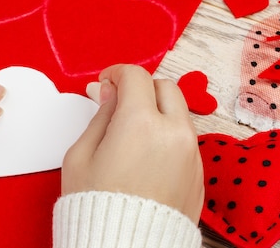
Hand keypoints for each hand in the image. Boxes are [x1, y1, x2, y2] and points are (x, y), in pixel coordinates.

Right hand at [61, 64, 203, 223]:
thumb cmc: (95, 206)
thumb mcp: (81, 154)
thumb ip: (100, 116)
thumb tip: (109, 93)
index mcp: (141, 123)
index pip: (136, 76)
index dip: (117, 73)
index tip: (106, 83)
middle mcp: (174, 134)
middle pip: (166, 87)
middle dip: (142, 88)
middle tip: (120, 102)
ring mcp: (191, 155)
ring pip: (180, 113)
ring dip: (158, 111)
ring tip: (132, 133)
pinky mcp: (198, 175)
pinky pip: (185, 140)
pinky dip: (168, 135)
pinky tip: (147, 155)